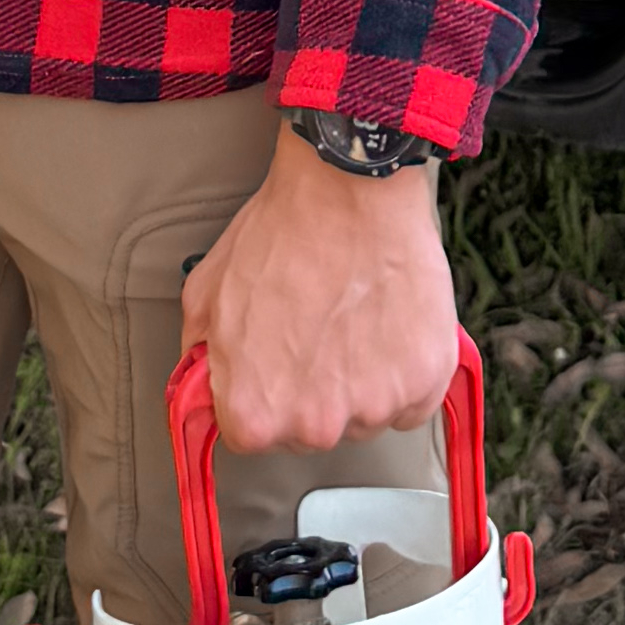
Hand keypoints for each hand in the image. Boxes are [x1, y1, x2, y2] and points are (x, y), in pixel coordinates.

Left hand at [181, 126, 459, 459]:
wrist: (349, 189)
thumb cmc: (283, 234)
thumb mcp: (207, 295)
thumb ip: (200, 357)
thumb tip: (204, 387)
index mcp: (254, 413)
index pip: (252, 436)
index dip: (260, 393)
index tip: (274, 364)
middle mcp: (314, 425)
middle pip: (310, 431)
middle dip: (310, 391)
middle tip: (316, 331)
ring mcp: (374, 408)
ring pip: (364, 416)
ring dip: (360, 382)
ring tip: (353, 321)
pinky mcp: (424, 383)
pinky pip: (411, 402)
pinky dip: (403, 372)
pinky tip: (387, 327)